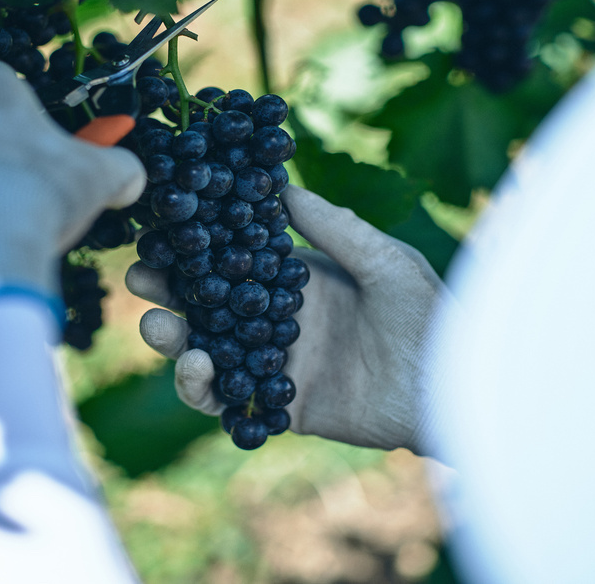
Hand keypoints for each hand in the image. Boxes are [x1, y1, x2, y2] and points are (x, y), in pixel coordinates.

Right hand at [125, 185, 453, 452]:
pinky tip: (200, 370)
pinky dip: (207, 390)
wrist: (454, 388)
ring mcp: (278, 365)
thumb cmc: (428, 314)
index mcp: (299, 280)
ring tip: (160, 329)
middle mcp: (279, 321)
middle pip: (209, 306)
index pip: (235, 259)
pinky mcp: (283, 407)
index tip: (164, 230)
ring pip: (209, 353)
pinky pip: (233, 402)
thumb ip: (334, 228)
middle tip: (140, 277)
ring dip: (176, 342)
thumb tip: (283, 188)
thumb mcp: (385, 260)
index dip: (198, 247)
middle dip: (170, 292)